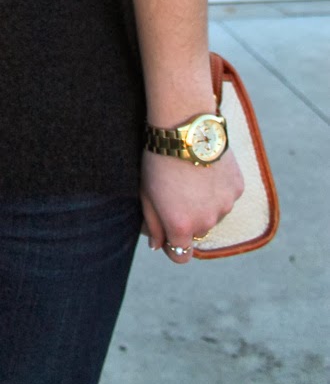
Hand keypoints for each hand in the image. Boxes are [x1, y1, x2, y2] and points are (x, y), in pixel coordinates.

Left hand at [140, 148, 243, 264]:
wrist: (185, 127)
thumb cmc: (159, 158)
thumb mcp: (146, 192)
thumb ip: (153, 224)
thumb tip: (157, 246)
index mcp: (181, 226)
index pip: (181, 255)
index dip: (172, 246)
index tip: (167, 230)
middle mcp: (207, 221)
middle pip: (197, 232)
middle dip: (187, 219)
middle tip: (176, 192)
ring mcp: (225, 205)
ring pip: (214, 214)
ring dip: (205, 204)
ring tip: (192, 176)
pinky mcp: (237, 188)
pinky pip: (226, 196)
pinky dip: (218, 189)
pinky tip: (206, 168)